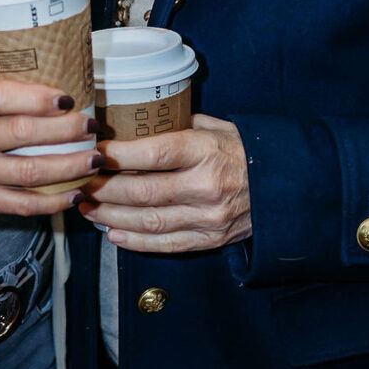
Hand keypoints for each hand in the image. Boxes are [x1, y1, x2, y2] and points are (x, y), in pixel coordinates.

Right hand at [0, 79, 98, 217]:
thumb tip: (44, 95)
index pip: (2, 97)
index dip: (40, 98)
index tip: (68, 97)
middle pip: (22, 134)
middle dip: (66, 130)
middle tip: (91, 126)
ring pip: (28, 171)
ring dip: (68, 167)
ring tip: (93, 159)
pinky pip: (19, 204)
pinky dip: (50, 202)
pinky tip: (72, 194)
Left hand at [81, 115, 250, 255]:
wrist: (287, 187)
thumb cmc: (245, 152)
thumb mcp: (218, 127)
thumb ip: (179, 127)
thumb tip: (136, 124)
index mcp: (207, 151)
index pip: (153, 154)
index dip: (117, 156)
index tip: (92, 152)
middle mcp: (206, 186)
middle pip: (142, 191)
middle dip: (103, 189)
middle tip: (81, 183)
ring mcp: (208, 217)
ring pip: (148, 221)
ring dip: (111, 216)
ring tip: (88, 208)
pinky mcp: (210, 240)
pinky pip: (166, 244)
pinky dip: (135, 241)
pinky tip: (113, 233)